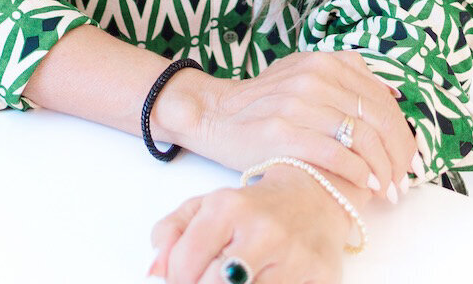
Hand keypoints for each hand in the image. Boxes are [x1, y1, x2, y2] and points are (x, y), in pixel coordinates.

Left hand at [148, 163, 352, 283]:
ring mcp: (292, 257)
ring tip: (231, 280)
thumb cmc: (253, 208)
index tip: (181, 278)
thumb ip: (172, 233)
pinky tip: (258, 281)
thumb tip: (154, 270)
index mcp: (229, 207)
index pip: (185, 263)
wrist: (315, 197)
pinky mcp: (319, 277)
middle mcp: (262, 230)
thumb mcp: (207, 206)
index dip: (175, 279)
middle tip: (205, 281)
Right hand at [195, 49, 417, 200]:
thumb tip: (391, 92)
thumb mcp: (304, 71)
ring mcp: (298, 104)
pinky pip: (336, 154)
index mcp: (324, 61)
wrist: (216, 113)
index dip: (403, 132)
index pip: (381, 99)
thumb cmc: (264, 101)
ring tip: (387, 190)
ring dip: (383, 169)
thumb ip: (345, 74)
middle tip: (403, 181)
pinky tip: (366, 185)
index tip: (410, 158)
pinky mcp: (283, 132)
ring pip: (362, 138)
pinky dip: (358, 173)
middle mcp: (314, 77)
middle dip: (399, 155)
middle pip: (378, 118)